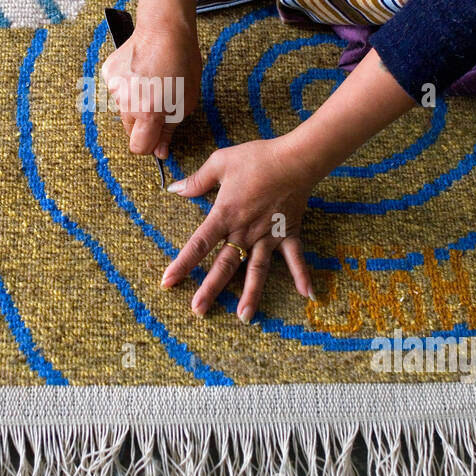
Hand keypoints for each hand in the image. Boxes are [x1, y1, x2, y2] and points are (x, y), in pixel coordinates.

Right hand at [100, 17, 200, 157]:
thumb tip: (160, 151)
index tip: (157, 139)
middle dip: (143, 125)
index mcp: (149, 113)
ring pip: (123, 110)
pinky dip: (127, 87)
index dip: (149, 146)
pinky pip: (117, 91)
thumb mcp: (186, 102)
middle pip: (130, 131)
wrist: (164, 29)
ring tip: (151, 83)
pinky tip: (140, 73)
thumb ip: (169, 130)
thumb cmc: (182, 63)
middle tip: (159, 105)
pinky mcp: (108, 75)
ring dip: (135, 104)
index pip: (138, 148)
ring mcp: (114, 88)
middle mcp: (127, 104)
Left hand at [160, 135, 316, 321]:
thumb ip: (197, 180)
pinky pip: (295, 258)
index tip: (168, 282)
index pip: (199, 244)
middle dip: (210, 289)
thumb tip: (174, 188)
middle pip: (224, 265)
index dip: (182, 264)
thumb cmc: (257, 158)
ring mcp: (268, 236)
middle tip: (198, 311)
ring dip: (250, 294)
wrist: (295, 159)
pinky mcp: (288, 233)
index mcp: (225, 215)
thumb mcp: (221, 162)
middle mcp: (245, 231)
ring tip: (244, 318)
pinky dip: (302, 275)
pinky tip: (308, 296)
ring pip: (256, 270)